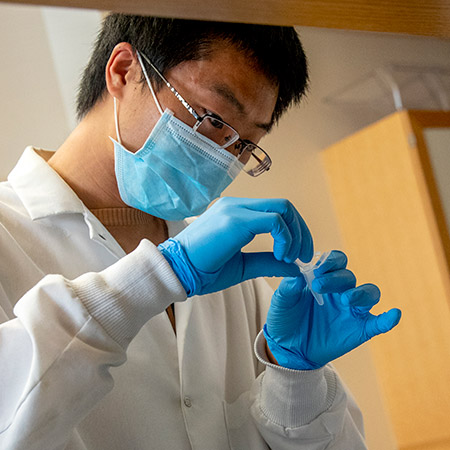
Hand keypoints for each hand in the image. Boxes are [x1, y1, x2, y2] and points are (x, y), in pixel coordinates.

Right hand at [158, 197, 312, 295]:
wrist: (175, 271)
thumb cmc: (203, 270)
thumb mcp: (243, 266)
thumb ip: (268, 262)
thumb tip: (294, 267)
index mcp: (237, 213)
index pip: (276, 210)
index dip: (295, 231)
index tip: (299, 255)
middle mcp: (237, 205)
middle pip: (285, 206)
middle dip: (302, 231)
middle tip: (304, 256)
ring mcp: (236, 209)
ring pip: (283, 209)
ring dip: (296, 235)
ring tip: (291, 258)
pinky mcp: (236, 219)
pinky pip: (274, 220)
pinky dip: (285, 238)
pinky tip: (282, 256)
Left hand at [264, 250, 400, 369]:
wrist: (288, 349)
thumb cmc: (285, 319)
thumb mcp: (281, 302)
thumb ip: (288, 287)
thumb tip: (297, 275)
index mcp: (323, 278)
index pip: (335, 261)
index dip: (330, 261)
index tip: (317, 267)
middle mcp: (340, 291)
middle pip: (349, 276)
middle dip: (336, 278)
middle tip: (318, 286)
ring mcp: (351, 310)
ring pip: (369, 293)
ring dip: (360, 293)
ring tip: (346, 299)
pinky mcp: (360, 329)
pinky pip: (379, 323)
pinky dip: (388, 318)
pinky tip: (394, 314)